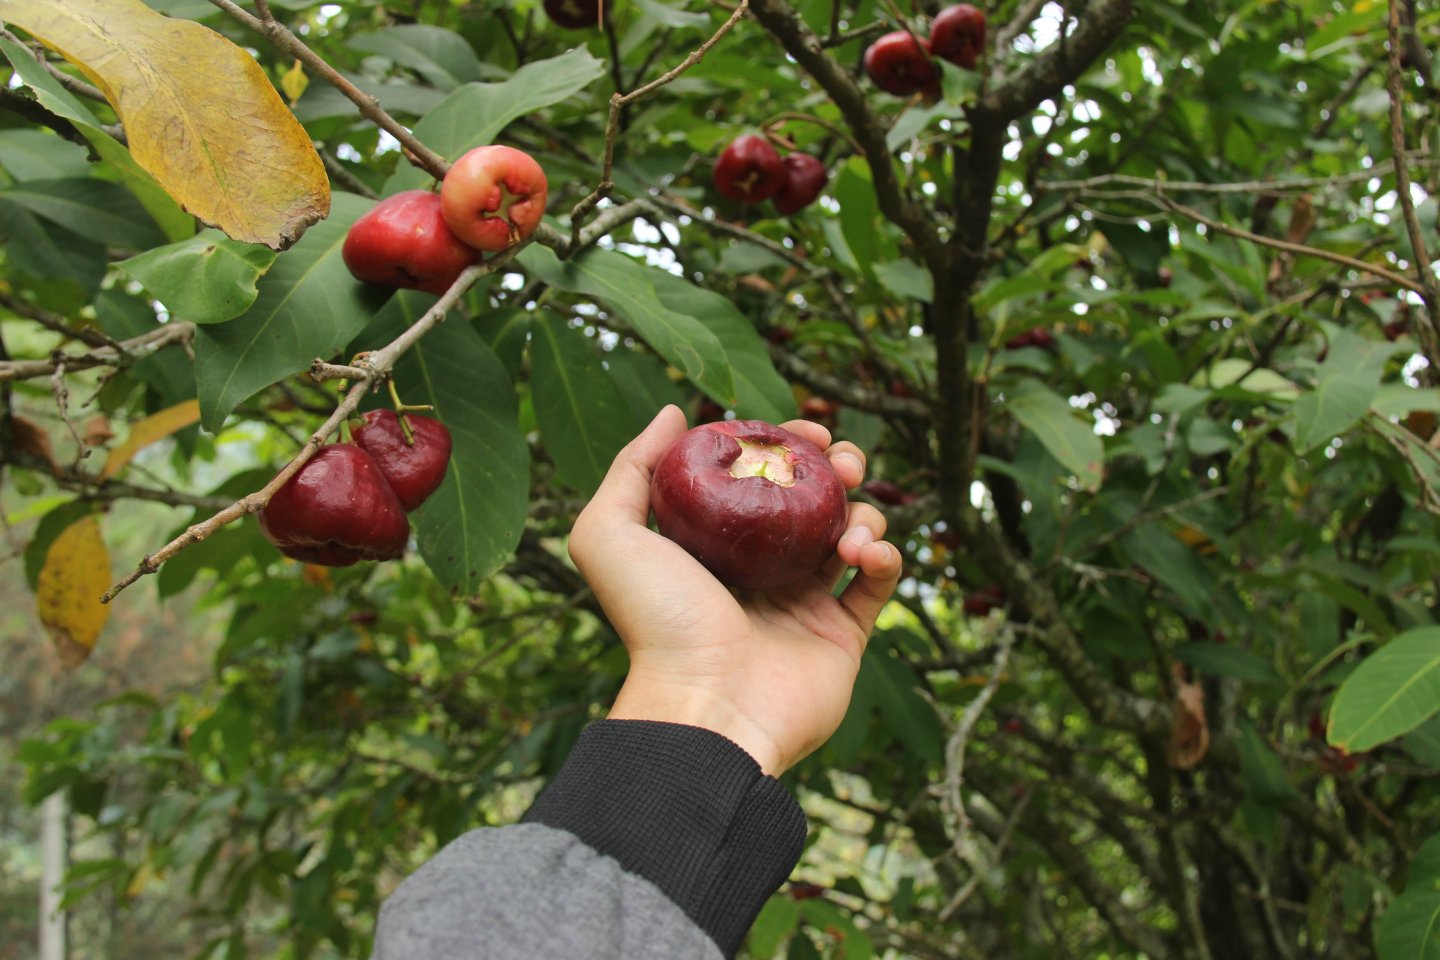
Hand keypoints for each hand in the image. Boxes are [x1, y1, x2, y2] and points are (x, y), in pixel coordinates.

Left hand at [568, 405, 902, 774]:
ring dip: (863, 510)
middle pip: (811, 500)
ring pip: (852, 533)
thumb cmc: (656, 622)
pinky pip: (878, 582)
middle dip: (836, 468)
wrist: (705, 707)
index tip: (804, 428)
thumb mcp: (611, 534)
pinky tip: (865, 550)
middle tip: (842, 460)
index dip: (786, 445)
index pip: (759, 478)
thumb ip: (631, 468)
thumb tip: (674, 413)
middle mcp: (760, 571)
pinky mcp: (842, 635)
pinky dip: (885, 555)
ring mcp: (803, 603)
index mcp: (714, 545)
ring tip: (850, 525)